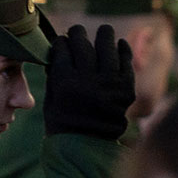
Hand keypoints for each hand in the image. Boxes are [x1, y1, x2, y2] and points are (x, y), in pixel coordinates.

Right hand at [43, 24, 134, 139]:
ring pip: (106, 47)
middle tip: (77, 32)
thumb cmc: (63, 121)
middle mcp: (87, 80)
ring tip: (103, 31)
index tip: (61, 41)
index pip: (62, 49)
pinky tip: (118, 44)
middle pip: (82, 44)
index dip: (61, 42)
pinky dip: (122, 50)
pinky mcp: (125, 88)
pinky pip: (125, 62)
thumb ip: (55, 72)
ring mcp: (108, 84)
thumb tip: (61, 48)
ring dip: (104, 36)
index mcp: (64, 82)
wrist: (88, 145)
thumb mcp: (51, 97)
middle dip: (77, 34)